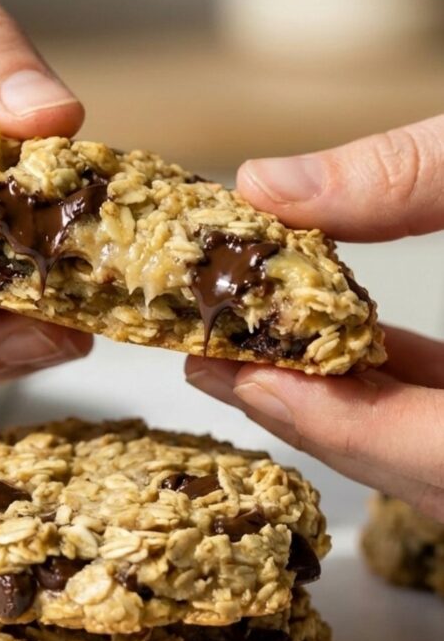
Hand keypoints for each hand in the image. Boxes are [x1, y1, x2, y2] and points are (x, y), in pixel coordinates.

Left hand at [185, 116, 443, 517]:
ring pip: (433, 450)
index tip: (241, 377)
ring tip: (259, 351)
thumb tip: (270, 187)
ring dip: (354, 403)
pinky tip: (353, 339)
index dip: (335, 424)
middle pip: (421, 466)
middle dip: (318, 417)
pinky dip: (404, 385)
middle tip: (217, 364)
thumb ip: (414, 174)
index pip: (437, 453)